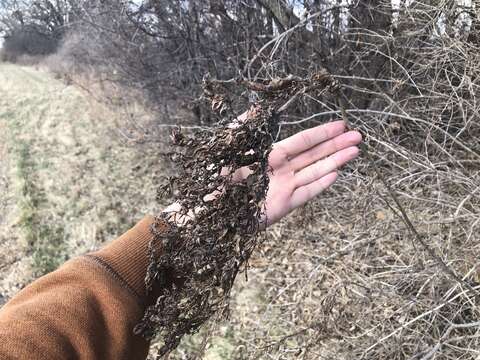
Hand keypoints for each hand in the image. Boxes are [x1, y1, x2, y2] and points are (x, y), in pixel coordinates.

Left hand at [165, 120, 361, 227]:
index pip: (302, 141)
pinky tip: (336, 175)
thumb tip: (259, 106)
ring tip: (355, 152)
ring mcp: (284, 188)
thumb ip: (245, 128)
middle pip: (314, 155)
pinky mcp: (283, 206)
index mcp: (270, 154)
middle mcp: (281, 170)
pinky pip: (306, 194)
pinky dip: (320, 185)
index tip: (341, 124)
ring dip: (335, 162)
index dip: (321, 133)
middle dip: (336, 145)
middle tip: (358, 136)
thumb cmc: (214, 178)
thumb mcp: (230, 148)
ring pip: (315, 172)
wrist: (207, 209)